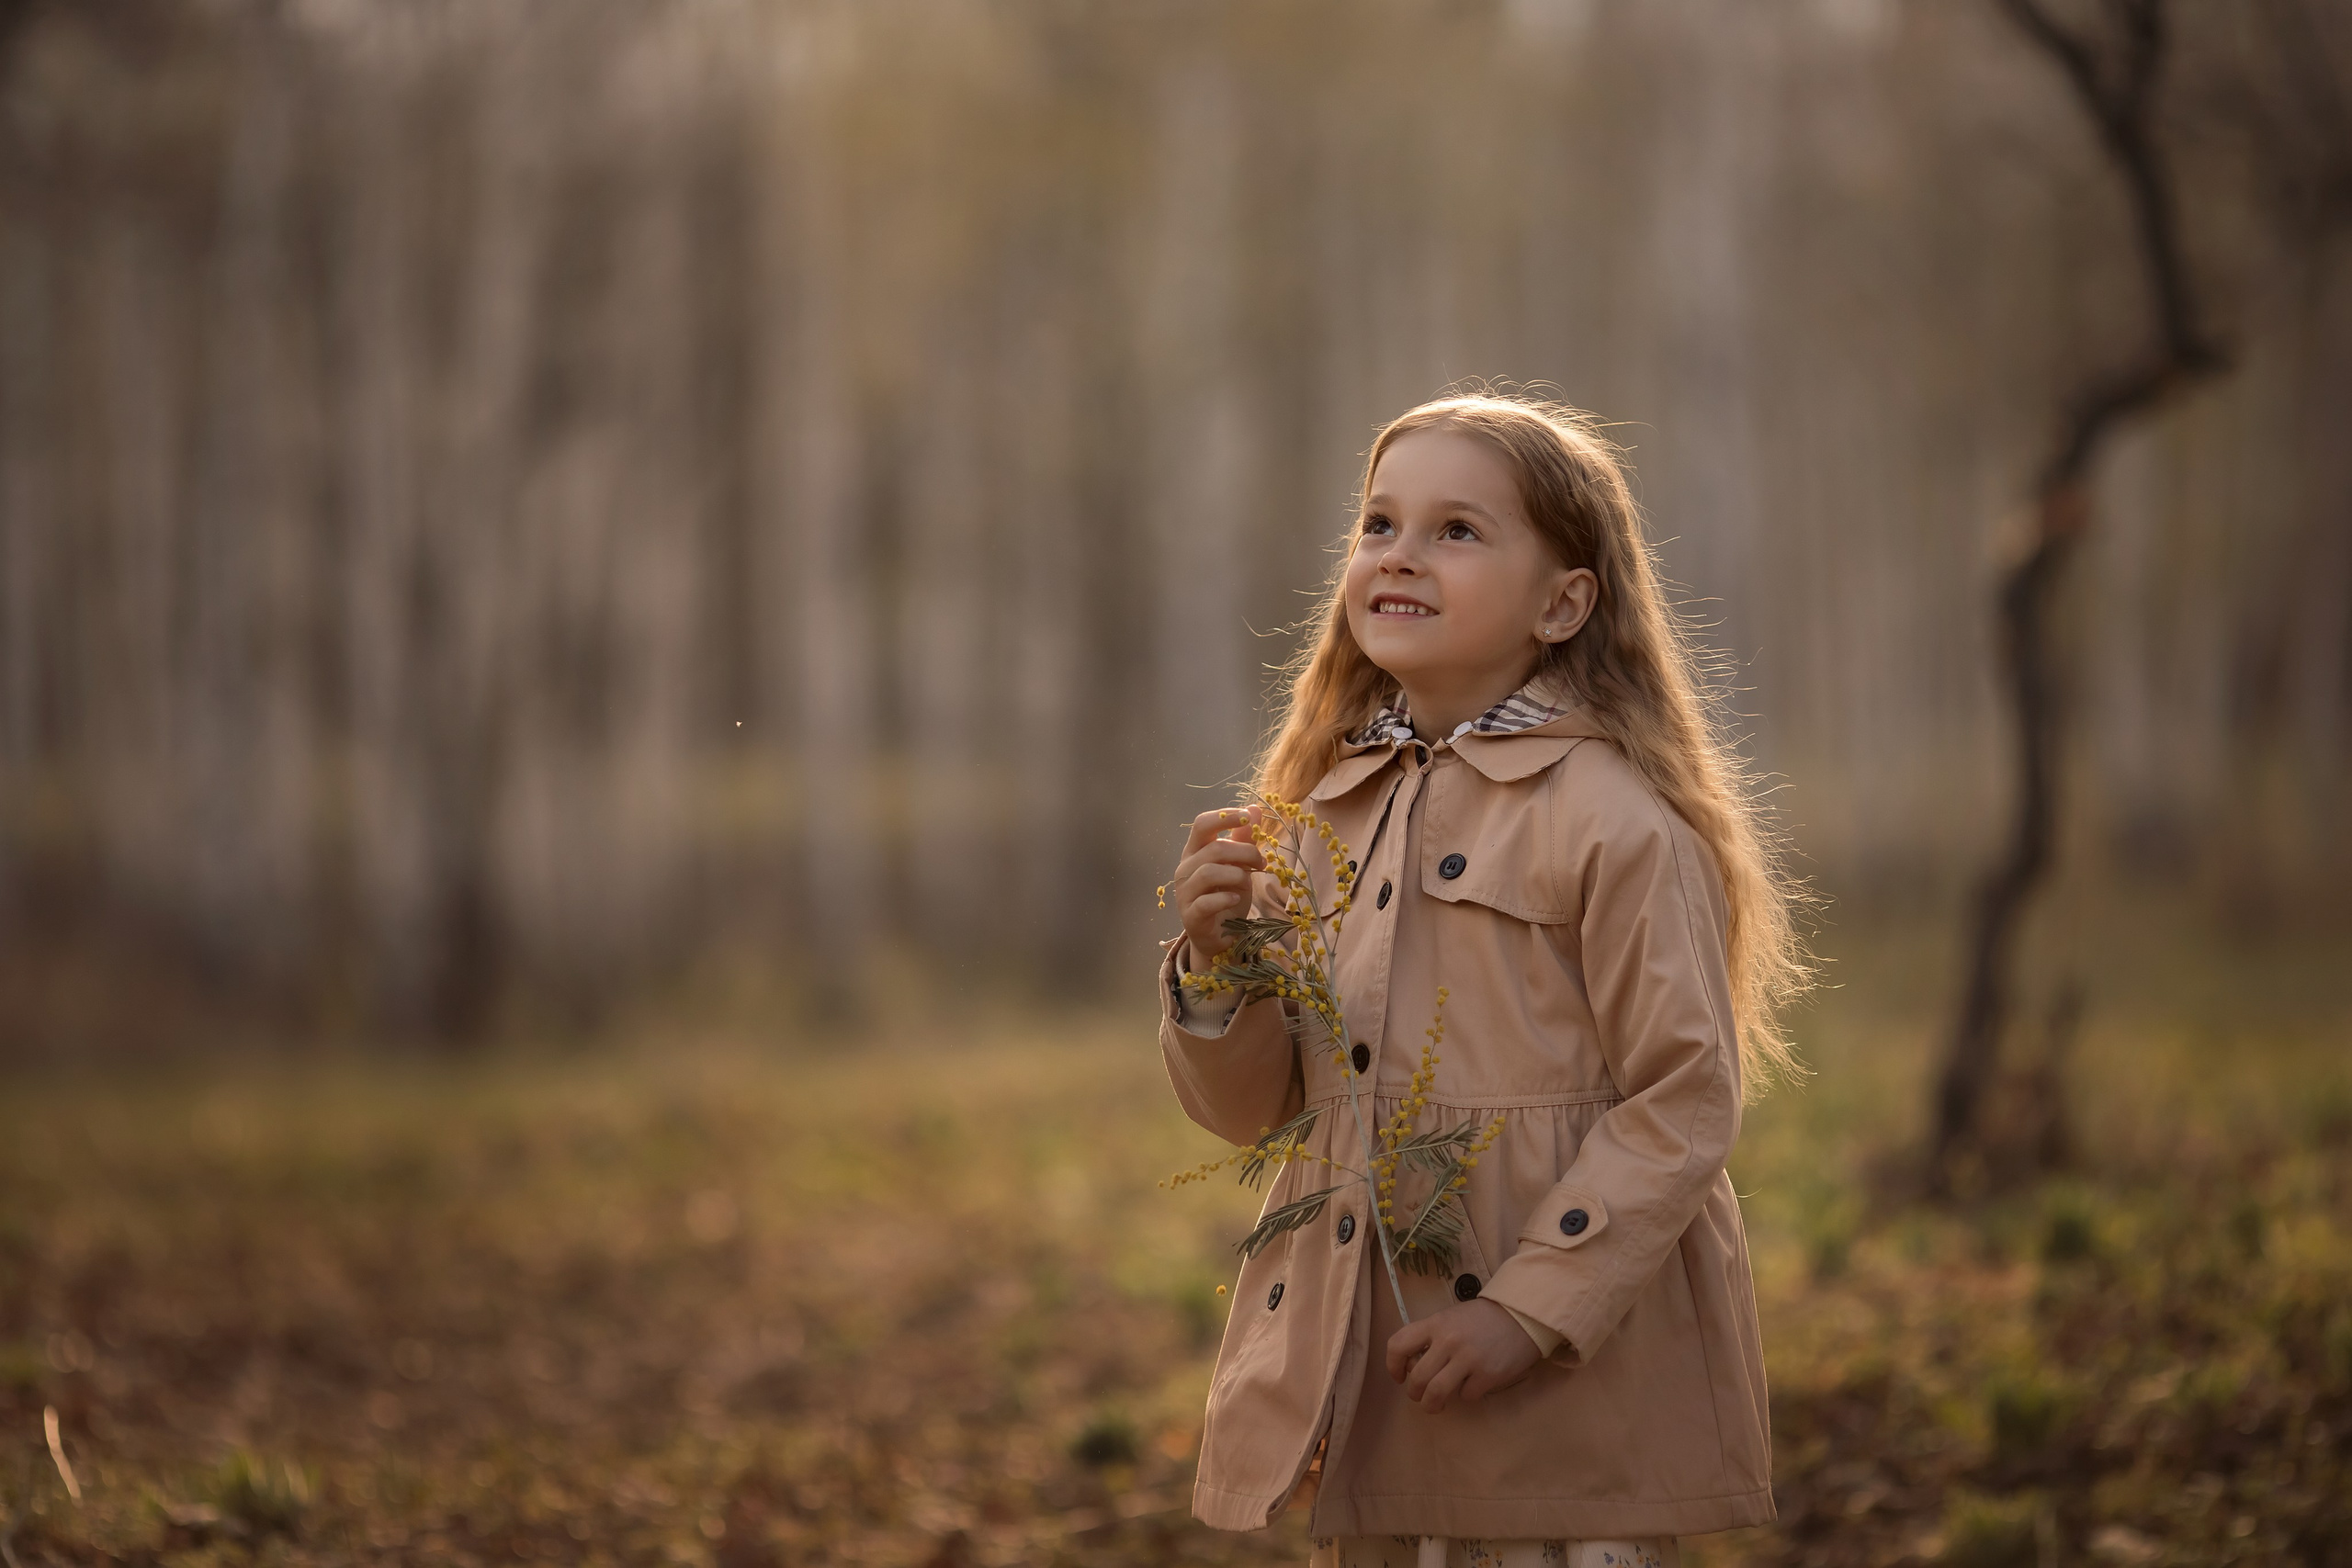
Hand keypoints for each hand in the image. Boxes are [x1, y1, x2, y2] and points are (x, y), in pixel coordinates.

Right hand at [1169, 807, 1266, 965]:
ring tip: (1249, 881)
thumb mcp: (1239, 865)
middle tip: (1262, 863)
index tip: (1248, 817)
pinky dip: (1225, 898)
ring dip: (1237, 874)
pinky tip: (1236, 899)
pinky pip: (1207, 902)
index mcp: (1195, 851)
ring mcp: (1184, 893)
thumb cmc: (1227, 895)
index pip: (1202, 824)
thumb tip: (1253, 808)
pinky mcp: (1191, 916)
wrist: (1220, 935)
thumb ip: (1243, 839)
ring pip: (1209, 872)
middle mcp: (1185, 868)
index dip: (1225, 816)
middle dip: (1244, 852)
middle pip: (1213, 848)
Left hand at [1385, 1298, 1543, 1412]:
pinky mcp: (1487, 1375)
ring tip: (1434, 1405)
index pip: (1398, 1345)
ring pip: (1436, 1393)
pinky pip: (1466, 1396)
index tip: (1399, 1377)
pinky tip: (1472, 1386)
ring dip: (1431, 1405)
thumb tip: (1414, 1364)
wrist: (1521, 1316)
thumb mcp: (1451, 1317)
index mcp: (1435, 1324)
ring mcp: (1468, 1359)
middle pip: (1417, 1378)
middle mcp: (1448, 1341)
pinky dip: (1466, 1395)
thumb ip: (1432, 1337)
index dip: (1393, 1366)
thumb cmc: (1483, 1318)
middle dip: (1413, 1393)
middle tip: (1419, 1396)